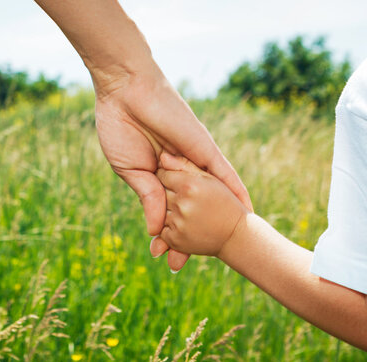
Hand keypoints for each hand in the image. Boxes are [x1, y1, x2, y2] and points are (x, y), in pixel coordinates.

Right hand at [94, 68, 251, 269]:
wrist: (125, 92)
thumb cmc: (120, 128)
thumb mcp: (132, 172)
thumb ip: (149, 199)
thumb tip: (157, 230)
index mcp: (160, 175)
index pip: (167, 211)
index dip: (164, 235)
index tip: (162, 257)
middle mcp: (181, 170)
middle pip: (190, 209)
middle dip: (185, 238)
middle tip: (179, 264)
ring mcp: (194, 160)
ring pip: (209, 196)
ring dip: (214, 220)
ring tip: (224, 245)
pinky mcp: (204, 148)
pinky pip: (225, 173)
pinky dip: (236, 191)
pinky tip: (246, 209)